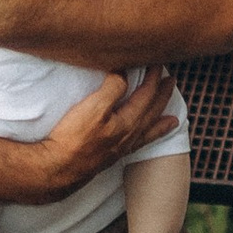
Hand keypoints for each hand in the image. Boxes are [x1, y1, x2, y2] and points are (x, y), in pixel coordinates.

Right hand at [27, 66, 177, 199]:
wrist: (58, 169)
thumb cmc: (74, 138)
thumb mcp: (94, 107)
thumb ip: (112, 88)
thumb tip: (125, 74)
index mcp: (128, 122)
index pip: (146, 95)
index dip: (152, 77)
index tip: (157, 63)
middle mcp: (129, 136)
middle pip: (152, 111)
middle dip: (162, 95)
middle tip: (171, 81)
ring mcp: (121, 148)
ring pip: (148, 130)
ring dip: (160, 120)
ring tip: (174, 120)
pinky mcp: (111, 156)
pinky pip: (138, 145)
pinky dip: (147, 141)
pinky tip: (143, 141)